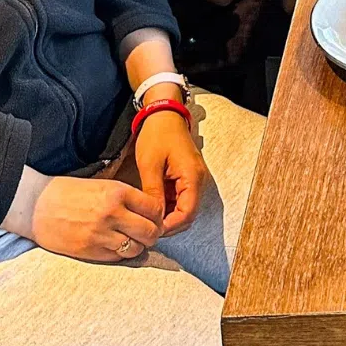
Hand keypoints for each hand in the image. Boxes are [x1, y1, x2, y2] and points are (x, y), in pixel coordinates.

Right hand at [14, 172, 164, 262]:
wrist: (36, 206)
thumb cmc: (69, 192)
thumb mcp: (103, 185)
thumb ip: (126, 198)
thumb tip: (149, 213)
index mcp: (118, 192)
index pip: (154, 208)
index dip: (158, 215)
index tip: (154, 218)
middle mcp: (112, 213)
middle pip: (150, 231)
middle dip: (153, 234)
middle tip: (148, 233)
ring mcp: (101, 234)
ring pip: (136, 248)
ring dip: (138, 246)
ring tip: (131, 241)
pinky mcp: (90, 251)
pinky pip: (118, 258)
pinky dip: (122, 254)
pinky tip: (116, 246)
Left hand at [134, 109, 207, 234]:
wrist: (164, 115)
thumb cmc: (157, 135)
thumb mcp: (150, 165)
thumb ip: (153, 193)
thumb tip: (152, 219)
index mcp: (193, 177)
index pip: (187, 214)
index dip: (170, 226)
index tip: (151, 230)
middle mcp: (199, 181)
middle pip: (188, 215)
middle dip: (169, 225)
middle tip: (147, 228)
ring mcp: (194, 180)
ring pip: (184, 209)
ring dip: (168, 217)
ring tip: (147, 219)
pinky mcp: (187, 179)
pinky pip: (180, 200)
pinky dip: (168, 207)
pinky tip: (152, 207)